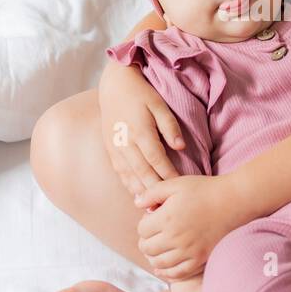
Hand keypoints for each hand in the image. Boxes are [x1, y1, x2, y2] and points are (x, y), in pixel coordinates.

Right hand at [98, 64, 184, 194]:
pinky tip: (137, 194)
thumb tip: (180, 147)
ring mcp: (116, 147)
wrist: (113, 86)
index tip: (180, 186)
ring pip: (129, 176)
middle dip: (156, 190)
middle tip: (167, 205)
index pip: (157, 160)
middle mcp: (126, 143)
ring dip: (141, 192)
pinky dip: (129, 185)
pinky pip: (120, 172)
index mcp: (141, 131)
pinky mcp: (110, 149)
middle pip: (142, 173)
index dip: (169, 175)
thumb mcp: (159, 104)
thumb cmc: (140, 93)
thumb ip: (170, 126)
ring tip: (153, 206)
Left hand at [135, 174, 236, 280]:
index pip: (142, 230)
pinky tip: (162, 268)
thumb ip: (152, 193)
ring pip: (159, 263)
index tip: (153, 218)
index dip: (144, 223)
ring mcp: (188, 251)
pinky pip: (177, 273)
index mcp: (166, 218)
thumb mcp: (175, 184)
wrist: (233, 201)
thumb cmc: (204, 190)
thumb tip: (136, 203)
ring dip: (153, 257)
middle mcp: (175, 237)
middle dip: (145, 241)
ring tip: (156, 249)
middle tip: (152, 234)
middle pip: (147, 248)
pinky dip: (166, 273)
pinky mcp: (199, 259)